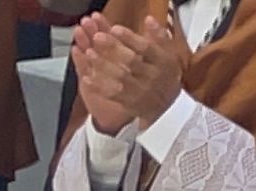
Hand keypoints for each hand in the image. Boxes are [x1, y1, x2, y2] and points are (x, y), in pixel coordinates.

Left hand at [74, 13, 185, 132]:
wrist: (166, 107)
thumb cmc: (164, 75)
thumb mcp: (168, 54)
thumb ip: (159, 37)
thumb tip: (148, 19)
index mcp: (163, 61)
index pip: (146, 48)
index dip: (130, 38)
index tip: (114, 28)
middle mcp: (153, 76)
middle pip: (131, 61)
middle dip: (113, 48)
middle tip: (97, 37)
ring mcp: (140, 90)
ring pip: (119, 77)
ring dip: (102, 65)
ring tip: (89, 52)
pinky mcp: (129, 103)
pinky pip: (112, 94)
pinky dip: (98, 85)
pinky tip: (87, 76)